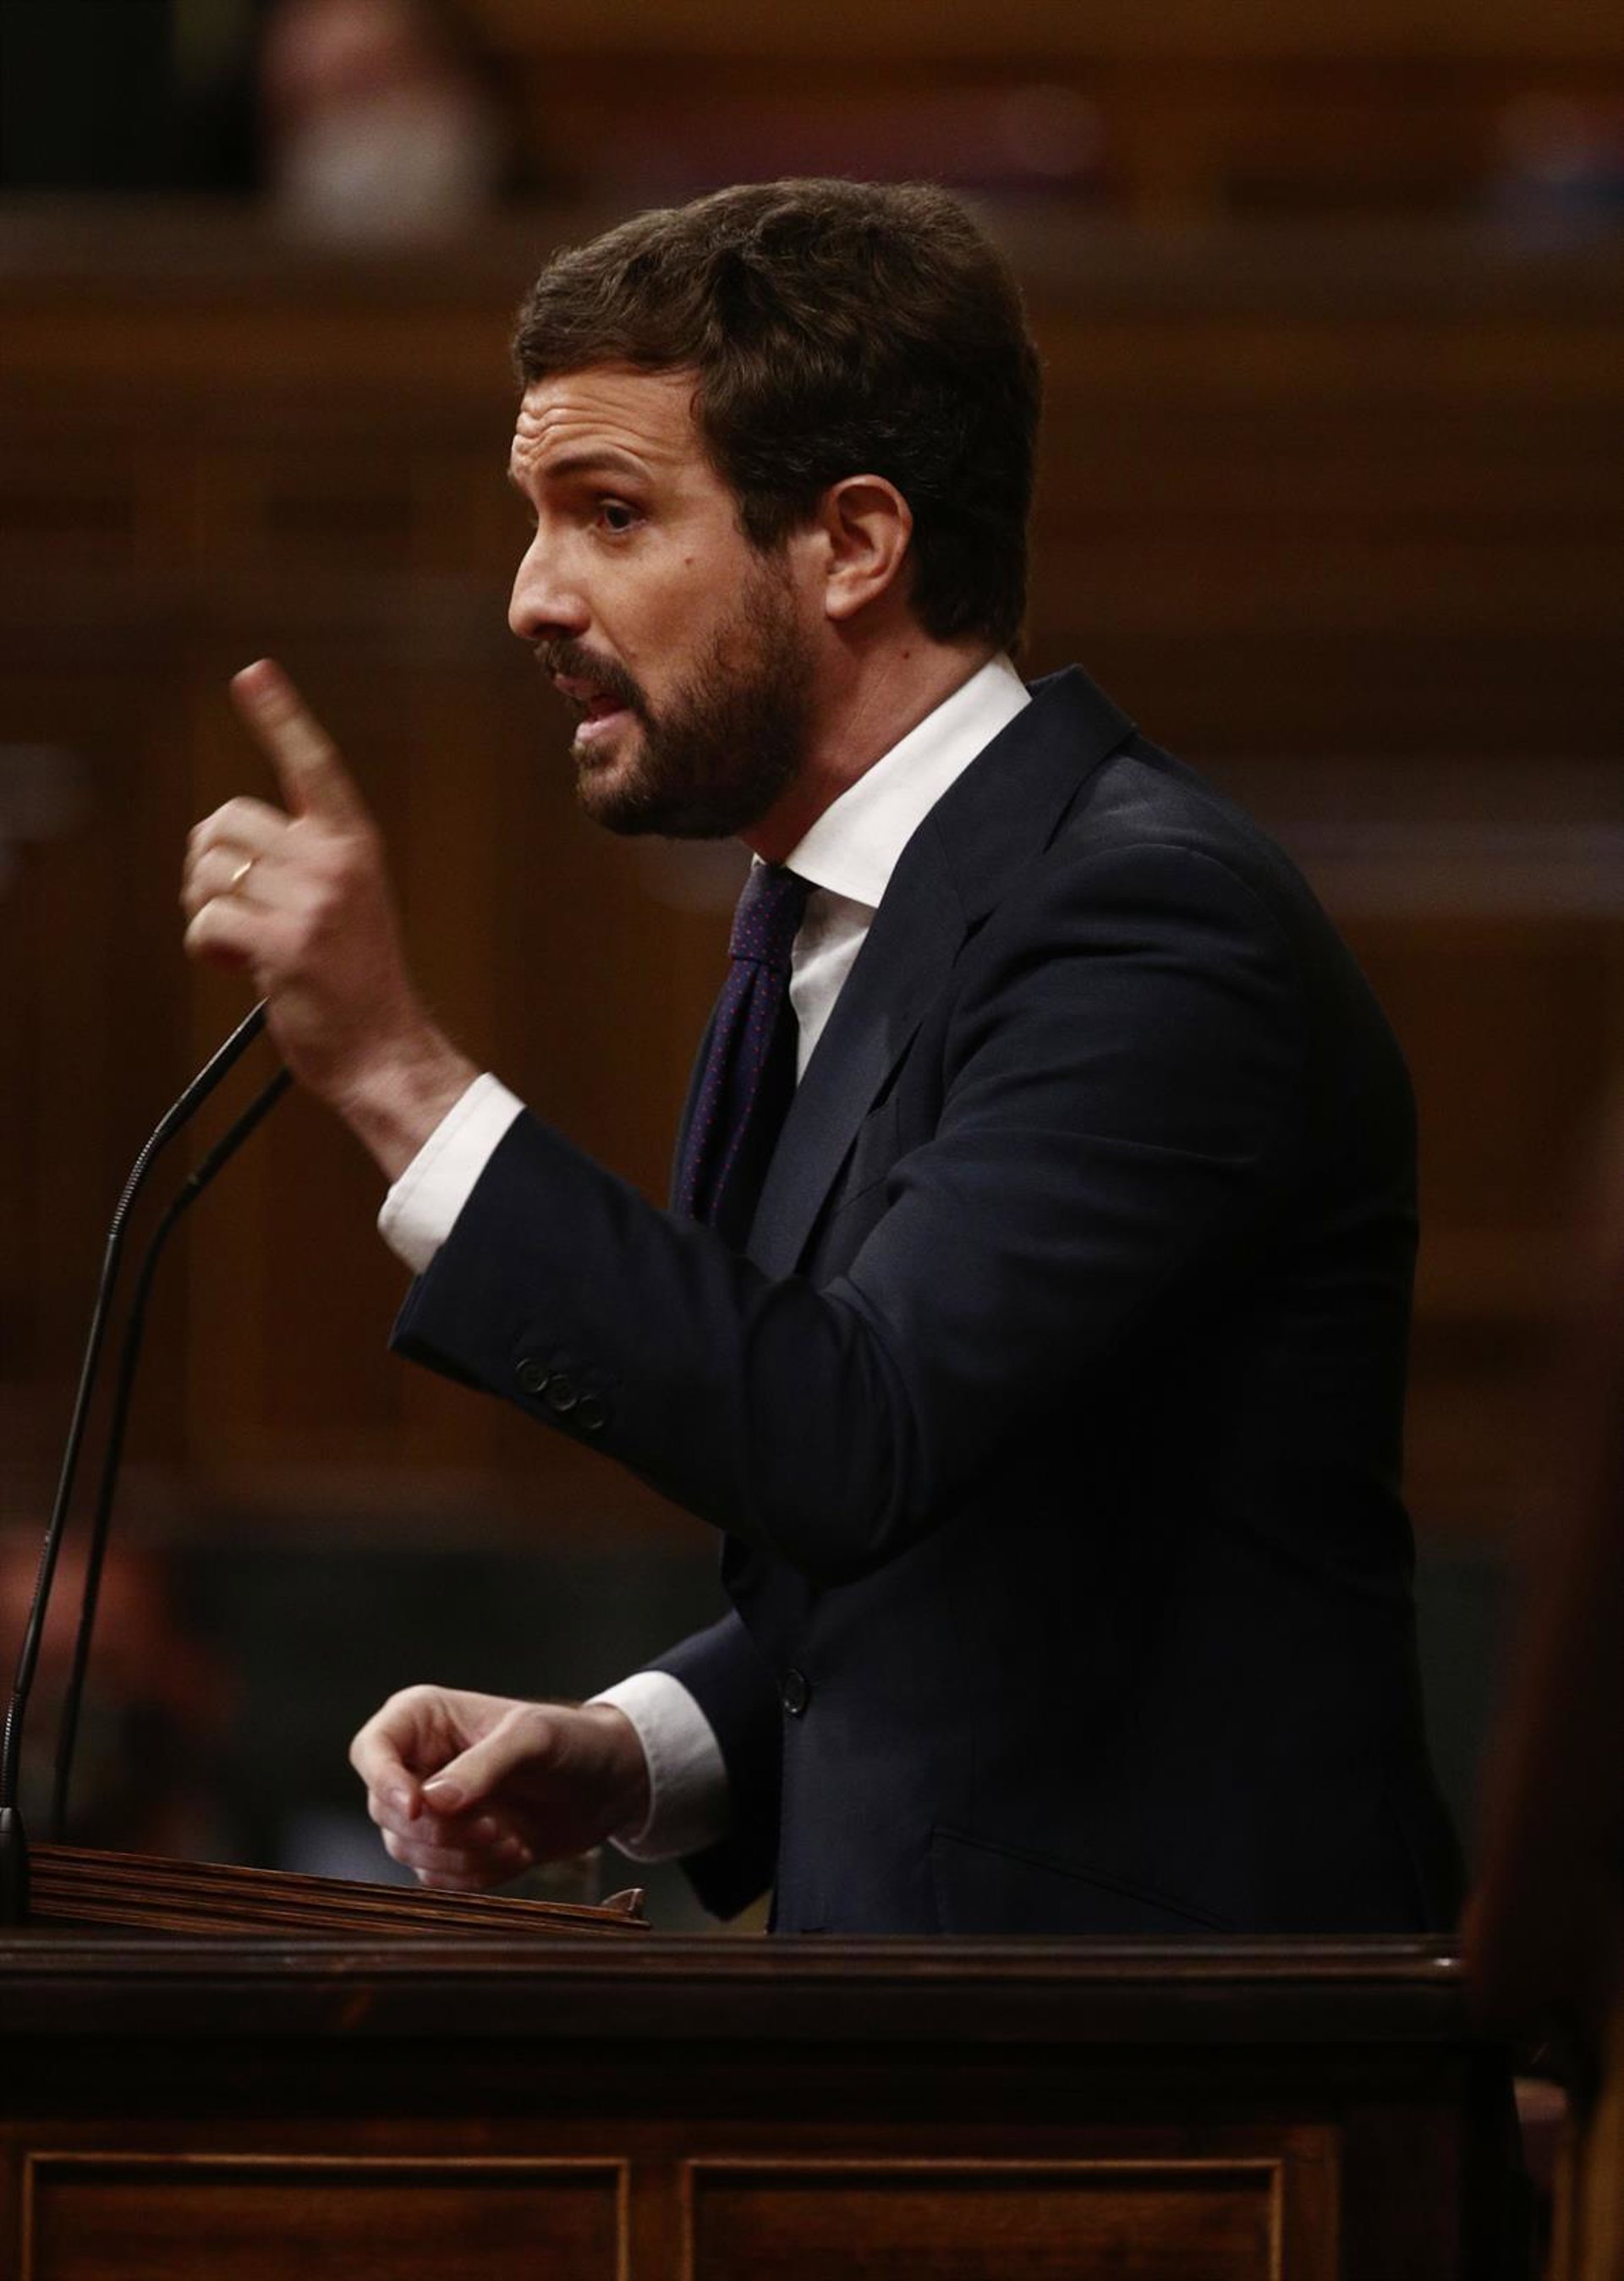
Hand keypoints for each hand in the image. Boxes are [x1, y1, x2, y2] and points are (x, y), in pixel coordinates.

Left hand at [181, 660, 476, 1178]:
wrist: (386, 1051)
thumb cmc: (354, 983)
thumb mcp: (342, 903)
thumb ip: (298, 863)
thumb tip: (218, 844)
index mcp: (355, 845)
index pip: (312, 765)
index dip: (279, 717)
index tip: (252, 673)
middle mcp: (337, 862)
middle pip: (224, 823)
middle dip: (208, 865)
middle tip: (234, 908)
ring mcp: (313, 902)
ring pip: (208, 870)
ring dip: (203, 908)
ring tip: (239, 942)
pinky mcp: (286, 945)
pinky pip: (207, 920)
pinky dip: (205, 947)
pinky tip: (238, 968)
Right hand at [349, 1683, 651, 1890]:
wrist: (608, 1785)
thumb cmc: (571, 1741)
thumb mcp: (532, 1739)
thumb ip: (483, 1766)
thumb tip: (432, 1803)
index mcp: (421, 1719)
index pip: (371, 1751)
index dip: (383, 1783)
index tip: (417, 1807)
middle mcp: (415, 1764)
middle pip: (386, 1811)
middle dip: (441, 1829)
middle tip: (496, 1827)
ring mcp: (430, 1810)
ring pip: (408, 1850)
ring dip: (462, 1855)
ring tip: (514, 1839)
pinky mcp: (450, 1848)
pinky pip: (438, 1877)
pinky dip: (476, 1873)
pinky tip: (517, 1850)